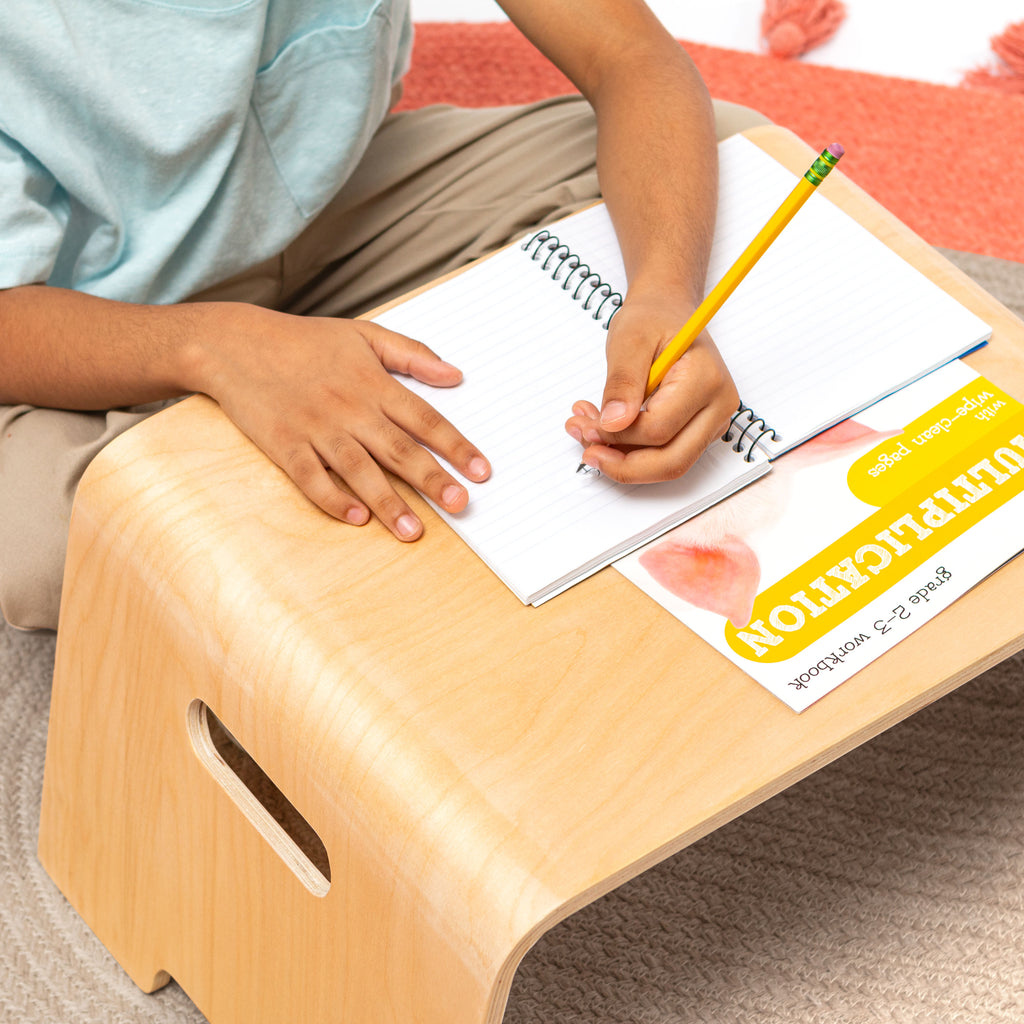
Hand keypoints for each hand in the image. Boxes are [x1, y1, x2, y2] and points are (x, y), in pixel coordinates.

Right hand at [196, 303, 489, 539]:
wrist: (234, 344)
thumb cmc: (301, 340)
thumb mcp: (362, 333)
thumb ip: (411, 353)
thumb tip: (455, 375)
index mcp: (372, 384)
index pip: (424, 419)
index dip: (456, 446)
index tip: (481, 471)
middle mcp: (348, 408)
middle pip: (398, 449)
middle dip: (432, 479)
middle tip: (461, 506)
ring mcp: (315, 429)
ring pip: (358, 470)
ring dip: (387, 502)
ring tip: (413, 531)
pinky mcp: (283, 445)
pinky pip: (310, 478)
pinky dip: (331, 499)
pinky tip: (355, 518)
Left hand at [563, 295, 737, 482]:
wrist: (668, 313)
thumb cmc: (653, 319)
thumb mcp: (629, 338)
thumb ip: (622, 382)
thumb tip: (614, 424)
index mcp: (706, 379)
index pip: (658, 429)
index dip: (618, 436)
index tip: (586, 423)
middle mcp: (718, 407)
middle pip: (671, 462)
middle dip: (622, 463)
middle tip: (585, 448)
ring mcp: (712, 422)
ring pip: (667, 464)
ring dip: (623, 459)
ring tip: (587, 430)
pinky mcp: (698, 431)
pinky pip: (665, 455)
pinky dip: (631, 451)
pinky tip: (603, 429)